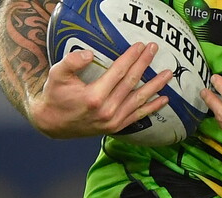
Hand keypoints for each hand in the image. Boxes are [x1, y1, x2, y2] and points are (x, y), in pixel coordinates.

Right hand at [27, 43, 172, 138]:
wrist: (53, 124)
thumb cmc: (55, 96)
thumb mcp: (57, 75)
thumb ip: (71, 62)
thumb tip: (89, 53)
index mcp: (94, 97)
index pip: (118, 72)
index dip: (130, 58)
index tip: (140, 46)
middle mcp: (107, 110)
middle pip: (131, 83)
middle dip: (144, 65)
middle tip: (154, 50)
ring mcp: (113, 121)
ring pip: (139, 100)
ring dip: (155, 86)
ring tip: (168, 74)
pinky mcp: (116, 127)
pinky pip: (138, 116)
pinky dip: (152, 108)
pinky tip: (164, 99)